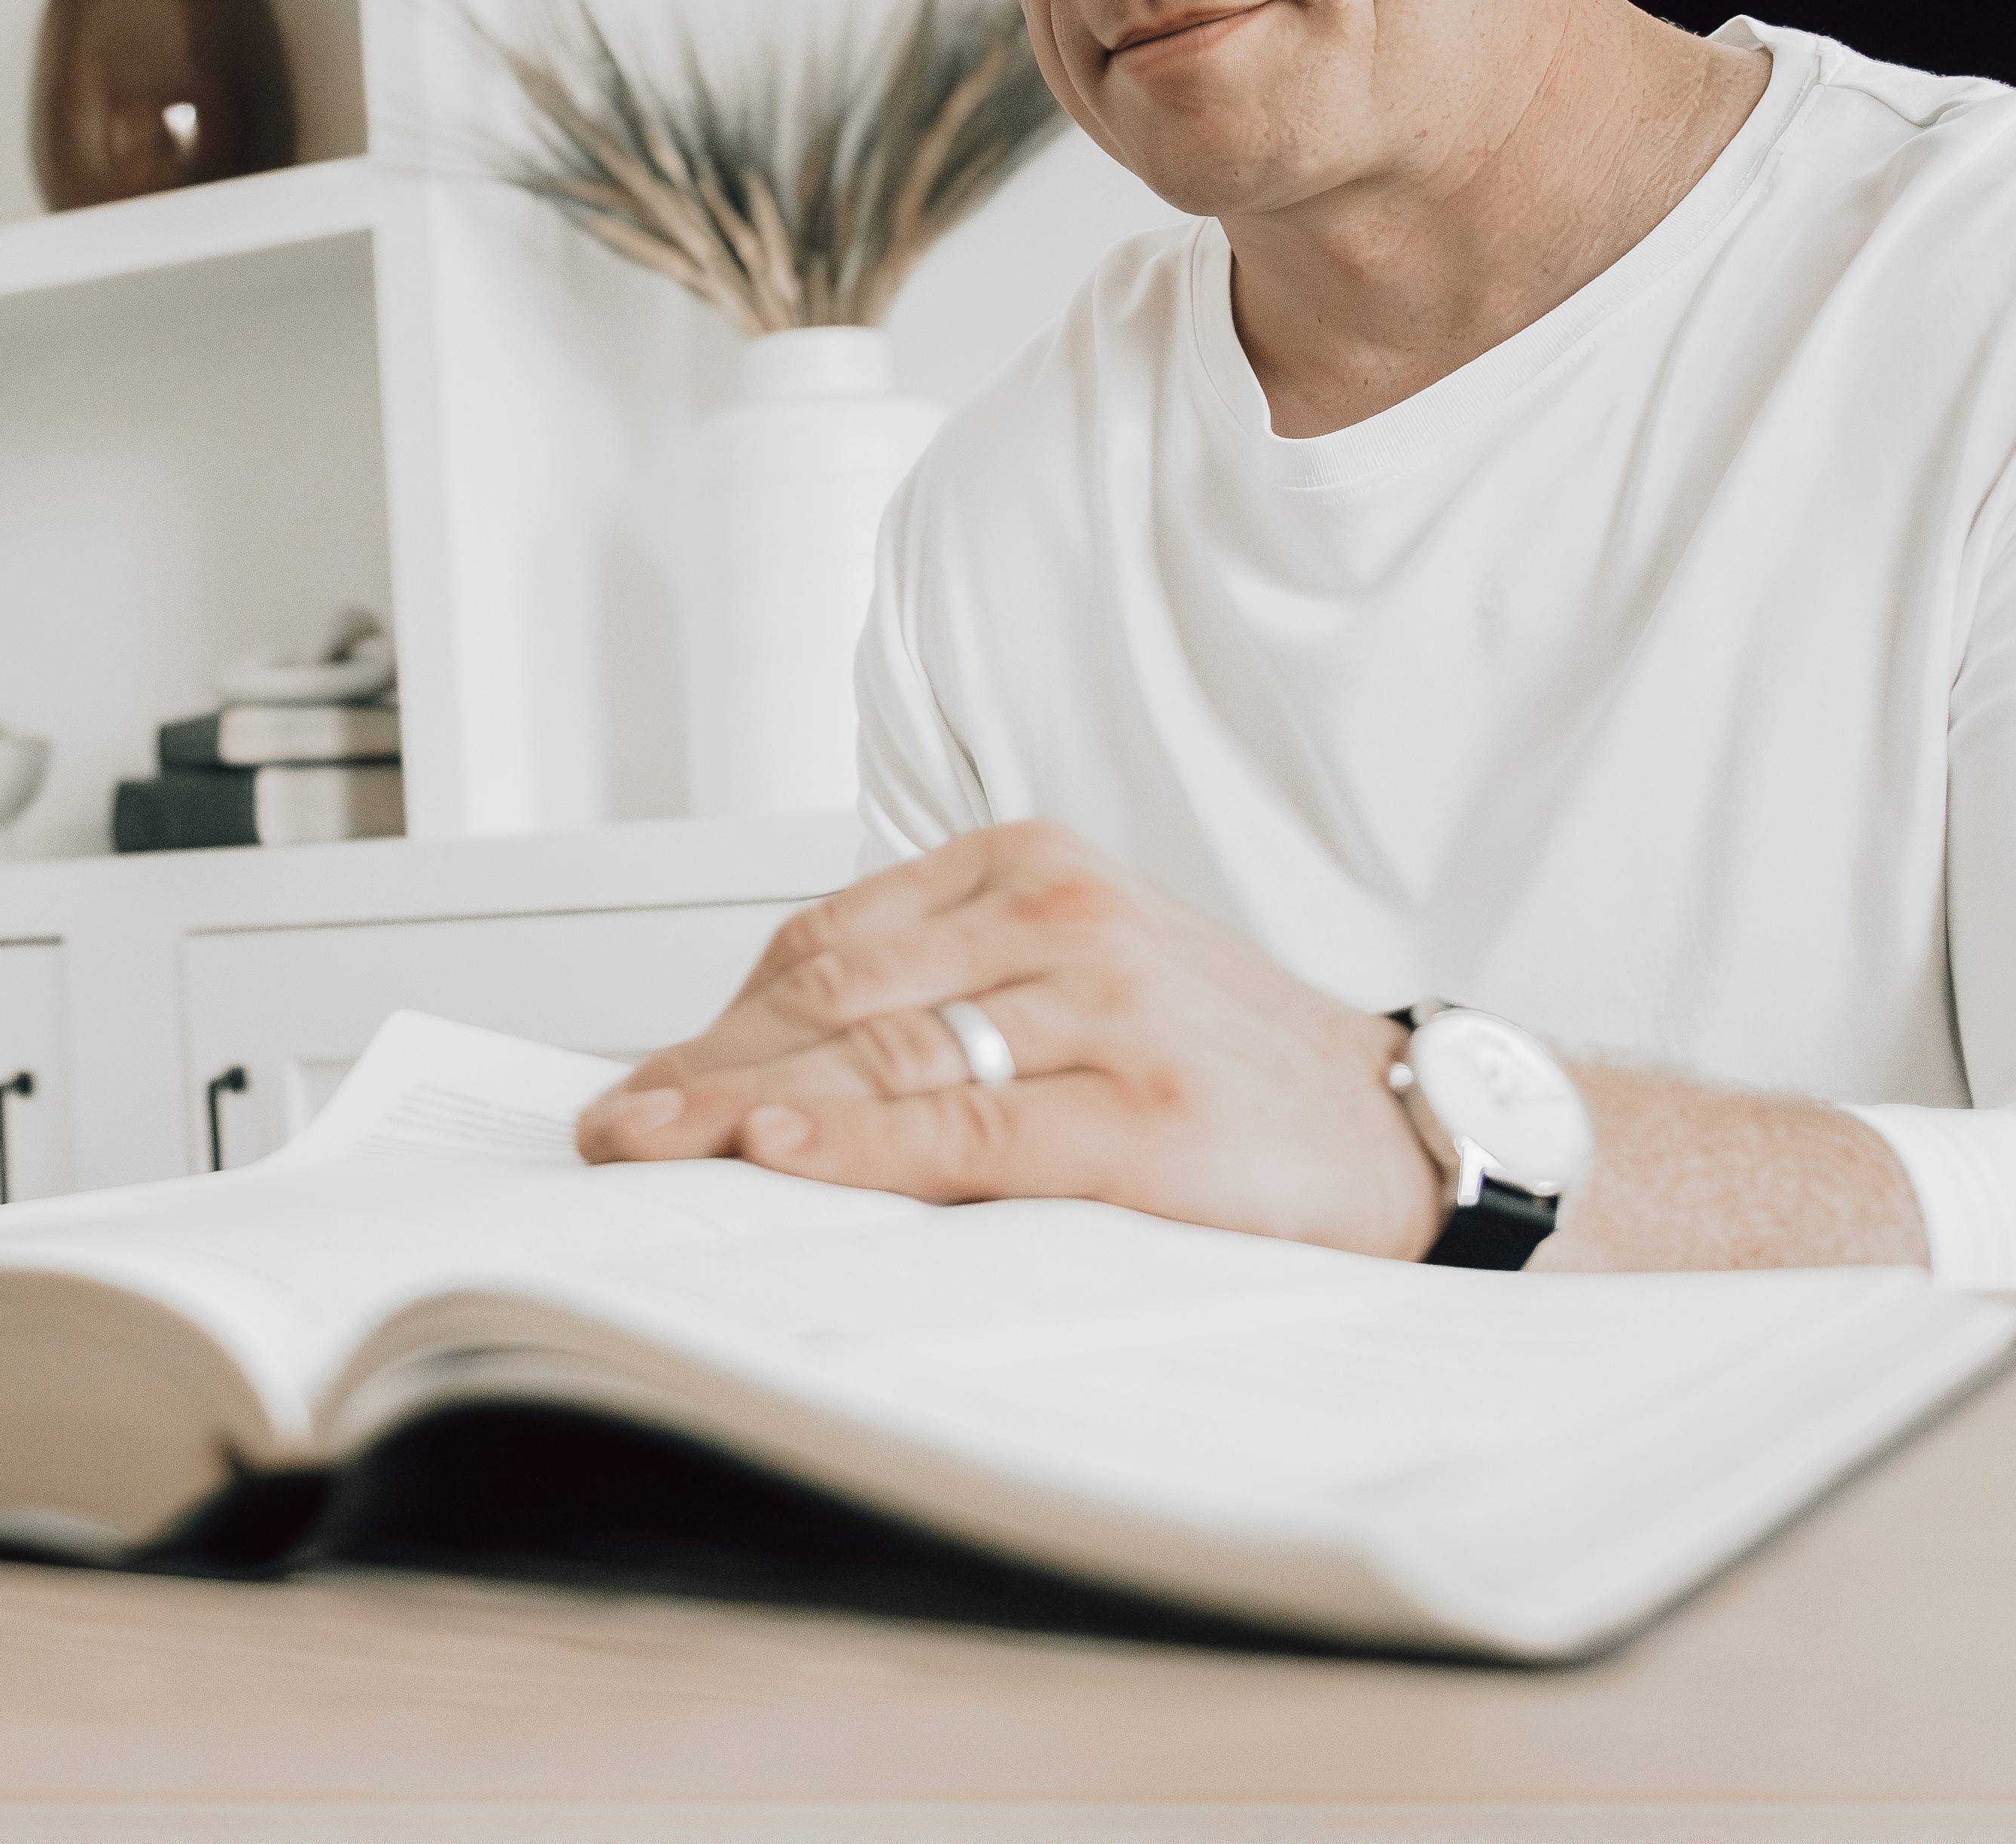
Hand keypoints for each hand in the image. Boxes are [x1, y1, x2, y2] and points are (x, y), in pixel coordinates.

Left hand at [575, 821, 1450, 1257]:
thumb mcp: (1080, 981)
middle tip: (613, 1128)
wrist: (1402, 1127)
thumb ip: (947, 999)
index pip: (829, 940)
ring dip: (747, 1109)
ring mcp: (1105, 1007)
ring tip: (655, 1148)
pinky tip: (784, 1151)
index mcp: (1031, 865)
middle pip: (833, 994)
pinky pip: (969, 1122)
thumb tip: (765, 1076)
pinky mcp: (1140, 1113)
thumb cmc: (1220, 1062)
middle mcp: (1061, 913)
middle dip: (706, 1069)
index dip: (719, 1020)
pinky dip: (864, 1141)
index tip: (641, 1083)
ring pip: (882, 1054)